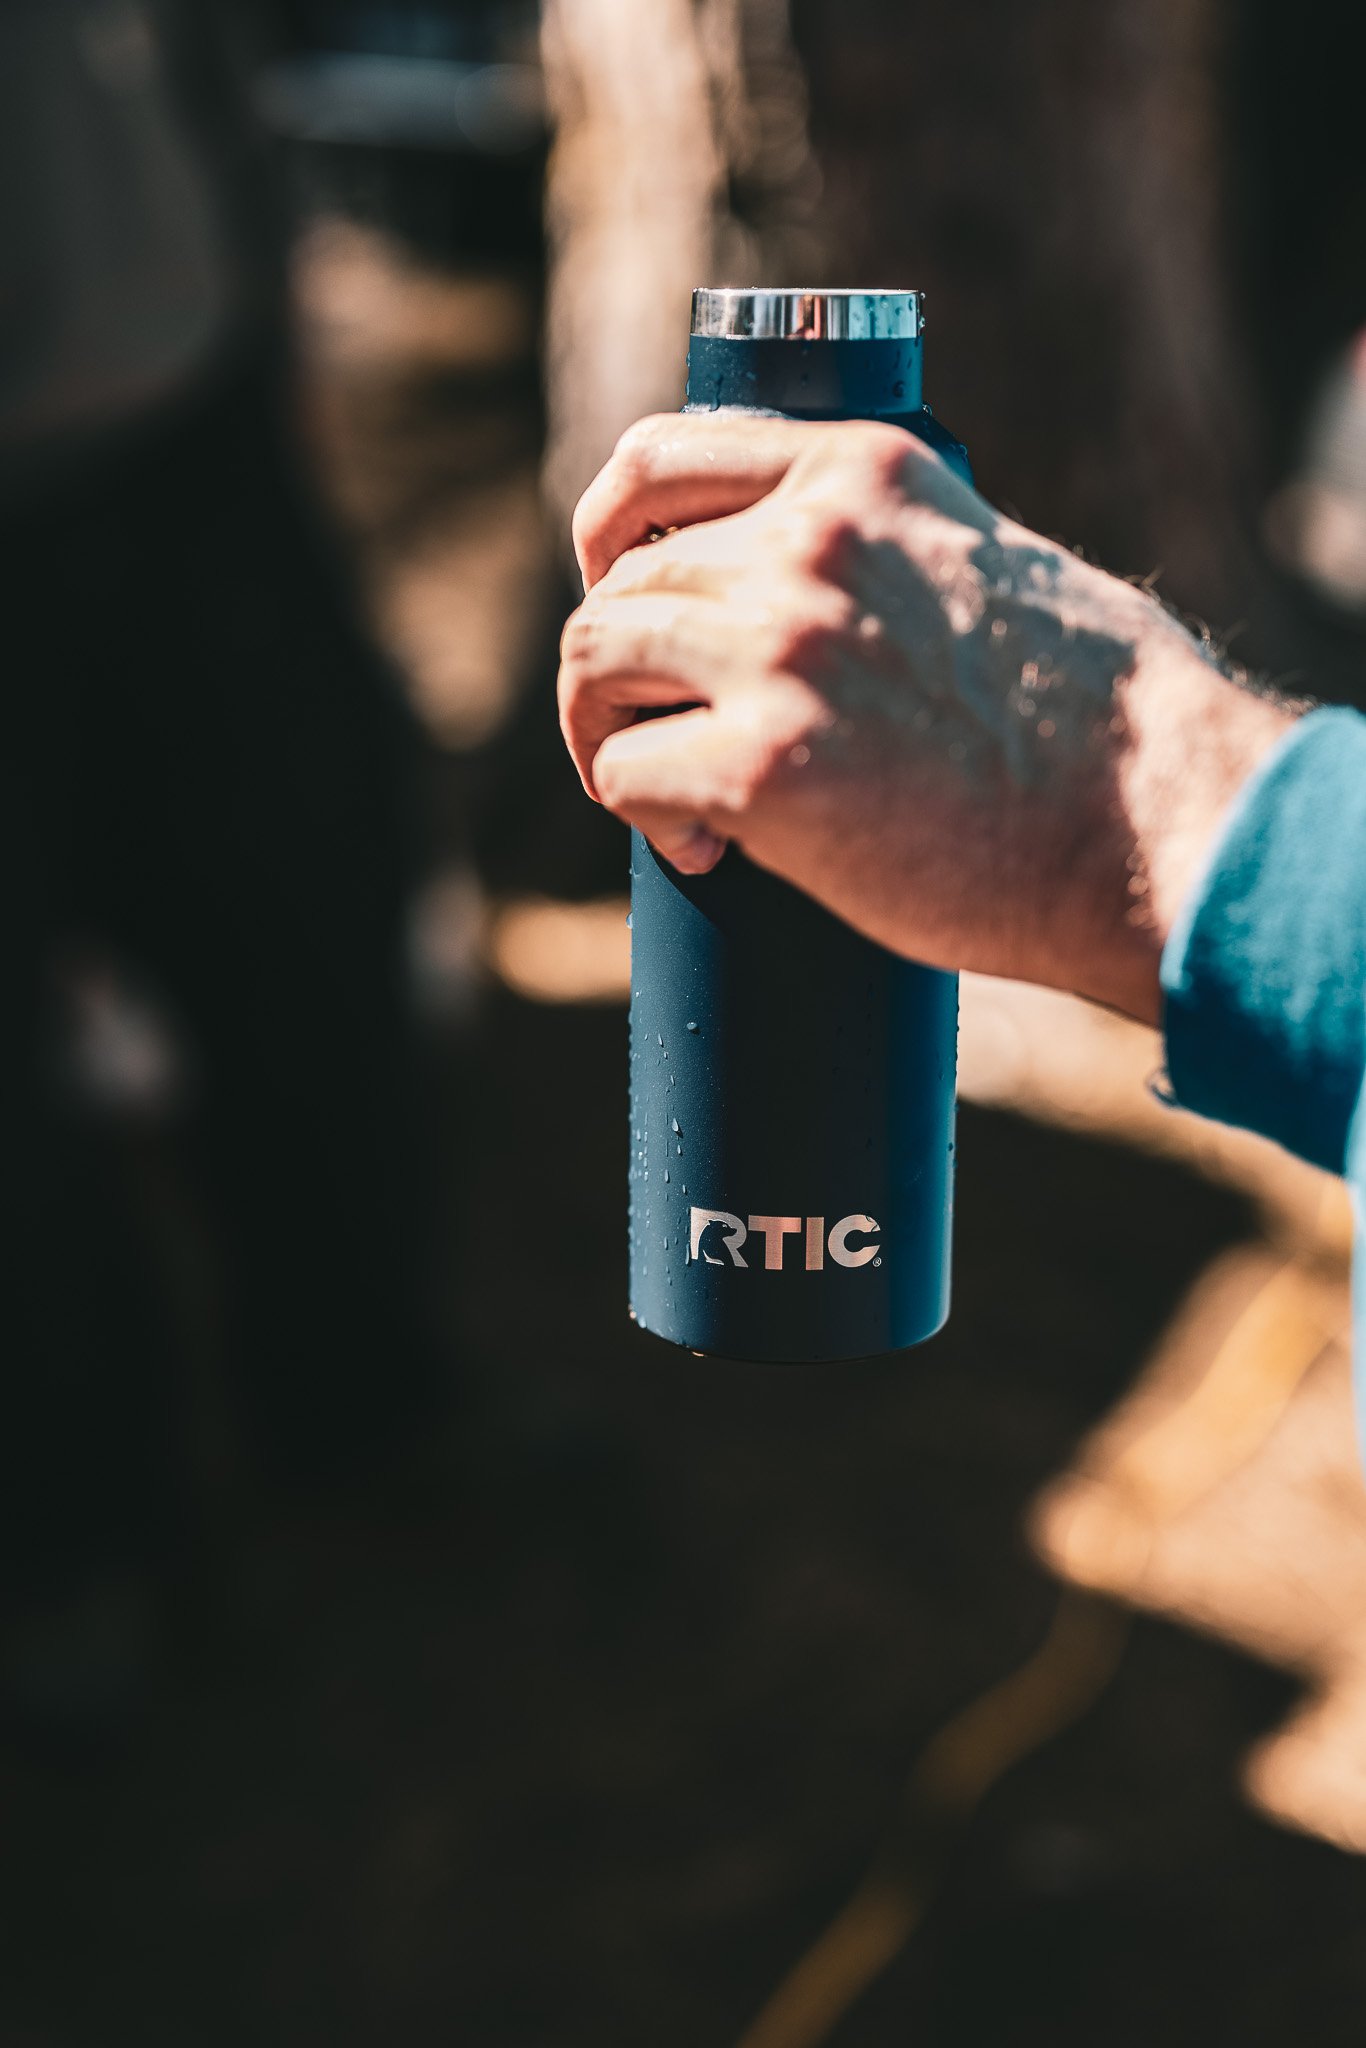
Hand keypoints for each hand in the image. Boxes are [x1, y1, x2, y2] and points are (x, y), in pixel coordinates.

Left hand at [558, 411, 1298, 1021]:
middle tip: (639, 739)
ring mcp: (778, 650)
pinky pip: (625, 773)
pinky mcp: (761, 766)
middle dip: (608, 669)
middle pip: (619, 583)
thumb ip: (901, 553)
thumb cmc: (1106, 724)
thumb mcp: (997, 562)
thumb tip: (838, 607)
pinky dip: (640, 816)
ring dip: (599, 736)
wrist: (1157, 820)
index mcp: (862, 471)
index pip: (660, 459)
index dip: (609, 534)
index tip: (617, 591)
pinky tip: (699, 852)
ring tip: (655, 796)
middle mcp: (807, 543)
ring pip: (596, 663)